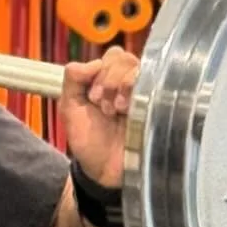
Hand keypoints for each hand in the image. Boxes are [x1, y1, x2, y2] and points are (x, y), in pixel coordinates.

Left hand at [59, 46, 139, 188]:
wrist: (104, 170)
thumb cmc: (89, 141)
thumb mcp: (70, 108)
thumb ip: (73, 79)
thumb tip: (92, 62)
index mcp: (108, 80)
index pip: (112, 56)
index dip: (100, 71)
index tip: (92, 97)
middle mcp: (127, 83)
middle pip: (124, 58)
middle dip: (109, 79)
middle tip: (103, 106)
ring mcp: (143, 93)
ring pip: (137, 67)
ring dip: (121, 85)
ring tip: (115, 110)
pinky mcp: (156, 105)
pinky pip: (153, 82)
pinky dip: (135, 90)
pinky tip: (128, 109)